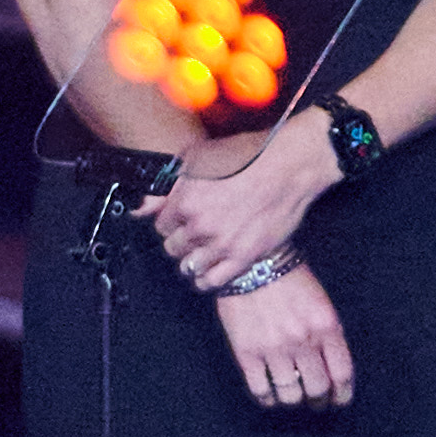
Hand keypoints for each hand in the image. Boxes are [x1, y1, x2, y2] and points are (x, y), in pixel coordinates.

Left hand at [141, 125, 332, 290]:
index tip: (180, 221)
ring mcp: (221, 244)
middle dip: (181, 241)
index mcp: (185, 201)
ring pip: (189, 266)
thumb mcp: (200, 157)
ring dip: (193, 260)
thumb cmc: (250, 155)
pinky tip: (211, 270)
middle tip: (193, 235)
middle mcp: (199, 226)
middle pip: (173, 247)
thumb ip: (170, 181)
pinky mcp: (244, 257)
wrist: (290, 166)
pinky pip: (213, 281)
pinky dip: (207, 279)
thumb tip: (145, 202)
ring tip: (202, 253)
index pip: (161, 225)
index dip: (171, 222)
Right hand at [217, 260, 352, 409]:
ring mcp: (273, 348)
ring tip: (293, 396)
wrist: (251, 263)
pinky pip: (261, 390)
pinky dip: (268, 399)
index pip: (341, 374)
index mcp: (325, 327)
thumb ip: (329, 335)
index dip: (342, 394)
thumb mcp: (321, 303)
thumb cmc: (290, 280)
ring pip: (290, 394)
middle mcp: (302, 340)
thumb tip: (333, 371)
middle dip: (319, 400)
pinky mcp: (247, 352)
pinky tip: (270, 396)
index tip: (339, 399)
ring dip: (294, 400)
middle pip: (317, 389)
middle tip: (316, 401)